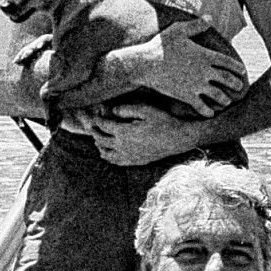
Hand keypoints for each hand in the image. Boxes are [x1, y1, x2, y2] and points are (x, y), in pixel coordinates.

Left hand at [84, 99, 203, 167]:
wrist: (178, 139)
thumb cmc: (163, 121)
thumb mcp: (146, 109)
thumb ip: (127, 109)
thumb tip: (113, 110)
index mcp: (124, 132)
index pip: (104, 126)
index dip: (97, 119)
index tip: (96, 115)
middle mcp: (123, 146)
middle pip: (101, 140)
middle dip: (94, 132)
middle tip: (92, 126)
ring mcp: (129, 156)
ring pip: (106, 153)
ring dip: (99, 145)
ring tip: (98, 139)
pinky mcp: (135, 162)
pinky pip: (116, 162)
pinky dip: (108, 156)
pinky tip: (108, 152)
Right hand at [144, 22, 249, 112]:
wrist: (146, 64)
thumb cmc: (161, 45)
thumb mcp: (179, 30)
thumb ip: (196, 25)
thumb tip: (210, 17)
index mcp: (205, 55)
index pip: (227, 62)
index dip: (237, 67)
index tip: (242, 71)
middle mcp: (204, 71)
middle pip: (227, 79)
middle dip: (235, 84)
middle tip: (239, 87)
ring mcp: (196, 85)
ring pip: (217, 95)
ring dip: (224, 99)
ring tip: (226, 102)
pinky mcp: (186, 96)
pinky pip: (201, 106)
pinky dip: (207, 111)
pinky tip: (211, 114)